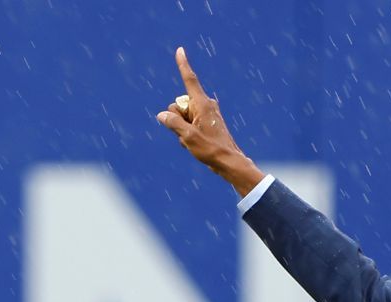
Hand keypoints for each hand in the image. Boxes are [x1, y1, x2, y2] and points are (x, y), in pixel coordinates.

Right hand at [154, 47, 265, 194]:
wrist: (228, 161)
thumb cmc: (210, 149)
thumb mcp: (187, 137)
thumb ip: (172, 123)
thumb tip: (162, 114)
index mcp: (202, 103)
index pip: (189, 79)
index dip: (183, 64)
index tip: (180, 50)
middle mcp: (205, 104)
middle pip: (179, 104)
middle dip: (176, 117)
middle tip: (187, 133)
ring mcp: (206, 113)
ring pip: (183, 116)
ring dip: (182, 128)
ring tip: (194, 141)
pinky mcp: (207, 121)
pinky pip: (189, 123)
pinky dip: (187, 132)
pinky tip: (195, 143)